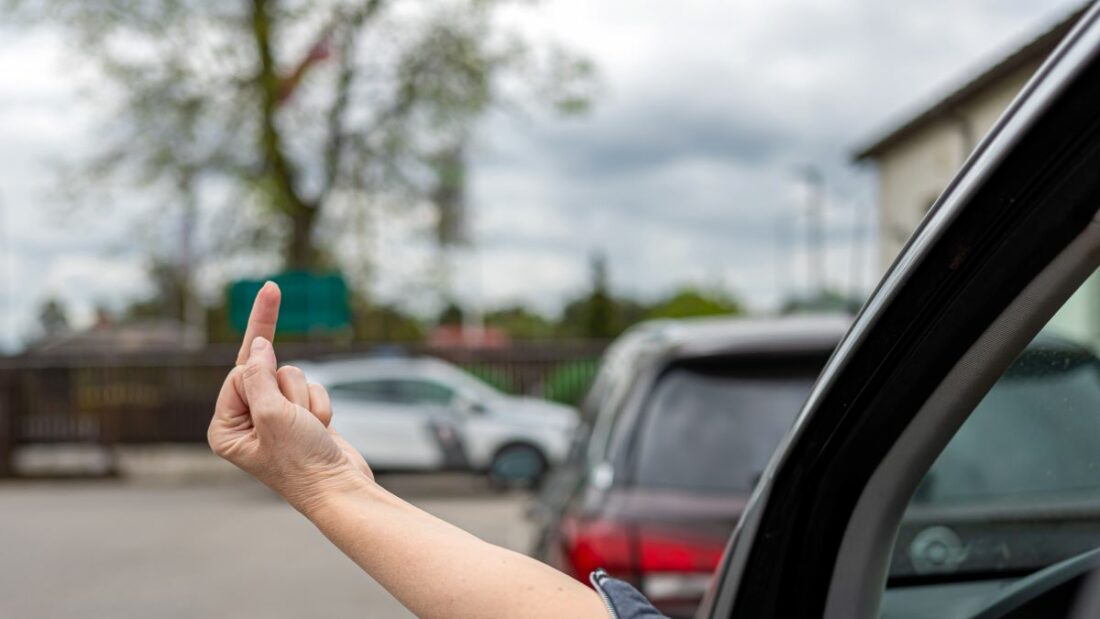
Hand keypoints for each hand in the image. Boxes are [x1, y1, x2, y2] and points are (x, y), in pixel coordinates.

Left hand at [207, 282, 372, 512]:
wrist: (340, 488)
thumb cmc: (301, 461)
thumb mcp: (272, 415)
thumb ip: (259, 375)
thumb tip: (259, 344)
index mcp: (226, 428)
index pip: (238, 375)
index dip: (263, 381)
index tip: (276, 395)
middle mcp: (246, 422)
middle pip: (265, 372)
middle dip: (287, 391)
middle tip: (296, 422)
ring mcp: (275, 419)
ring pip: (291, 377)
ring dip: (306, 400)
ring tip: (309, 429)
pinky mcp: (301, 417)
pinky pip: (310, 388)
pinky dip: (320, 405)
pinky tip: (321, 430)